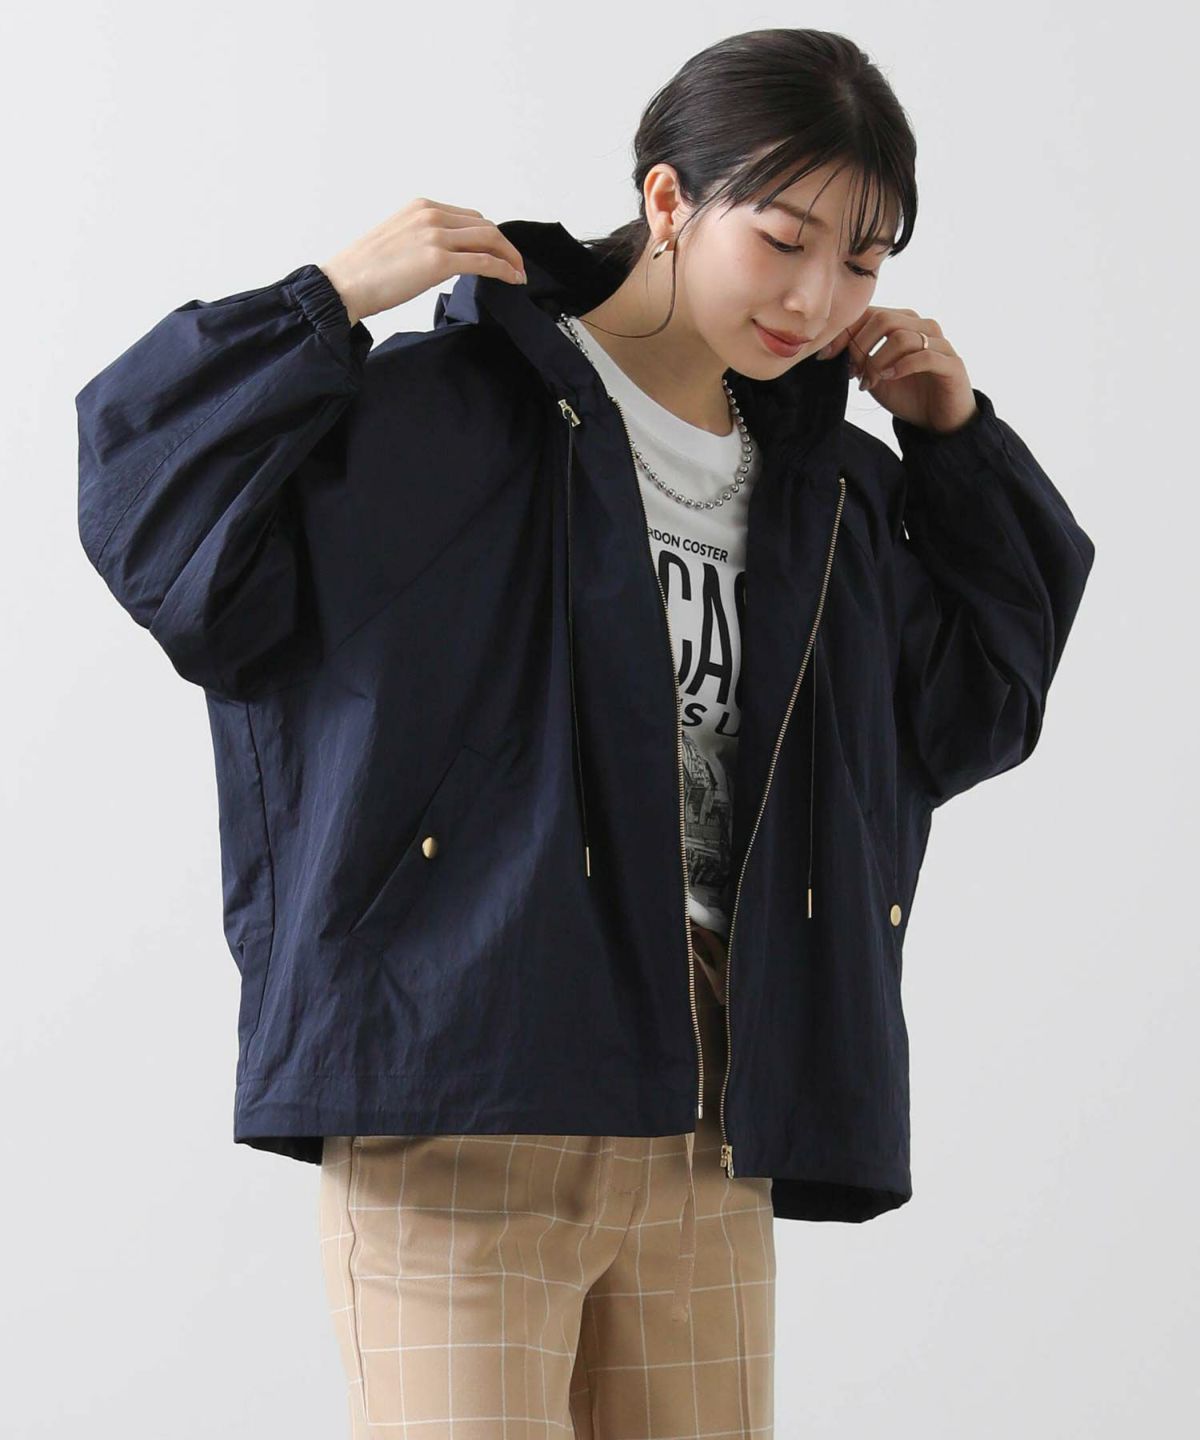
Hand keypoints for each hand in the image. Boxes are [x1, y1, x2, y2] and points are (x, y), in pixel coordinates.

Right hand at [319, 198, 527, 326]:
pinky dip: (505, 269)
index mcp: (421, 207)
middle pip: (484, 225)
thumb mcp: (397, 239)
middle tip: (516, 265)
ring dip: (510, 257)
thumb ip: (422, 238)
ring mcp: (436, 236)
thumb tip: (443, 255)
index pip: (469, 216)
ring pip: (489, 240)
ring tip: (518, 274)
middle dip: (505, 245)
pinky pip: (484, 262)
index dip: (490, 235)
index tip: (500, 252)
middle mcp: (431, 215)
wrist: (343, 284)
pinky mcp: (438, 261)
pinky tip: (513, 279)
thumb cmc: (363, 270)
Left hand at [819, 305, 978, 435]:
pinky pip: (925, 356)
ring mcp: (941, 343)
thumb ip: (858, 359)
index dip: (845, 331)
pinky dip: (901, 367)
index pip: (870, 312)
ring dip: (877, 362)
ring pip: (901, 337)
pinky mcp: (952, 364)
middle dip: (860, 347)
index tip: (826, 355)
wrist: (938, 420)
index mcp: (905, 323)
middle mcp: (924, 327)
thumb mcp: (874, 375)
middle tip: (853, 372)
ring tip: (870, 382)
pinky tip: (889, 378)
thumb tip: (830, 349)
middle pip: (884, 320)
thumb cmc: (906, 393)